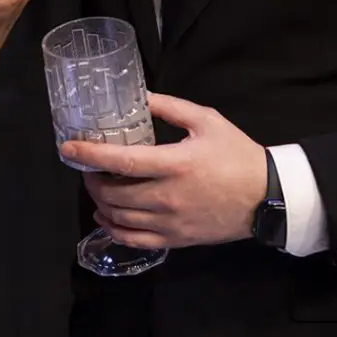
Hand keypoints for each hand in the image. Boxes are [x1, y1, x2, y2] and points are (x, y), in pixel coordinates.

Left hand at [59, 94, 267, 248]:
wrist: (268, 196)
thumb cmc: (237, 155)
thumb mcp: (207, 121)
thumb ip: (169, 107)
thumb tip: (139, 96)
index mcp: (175, 164)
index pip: (121, 161)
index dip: (89, 156)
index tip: (68, 148)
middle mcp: (168, 197)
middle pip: (113, 194)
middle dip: (91, 180)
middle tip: (87, 167)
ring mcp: (171, 222)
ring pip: (119, 218)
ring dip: (100, 203)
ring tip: (97, 187)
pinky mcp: (176, 239)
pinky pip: (134, 240)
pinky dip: (114, 229)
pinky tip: (107, 216)